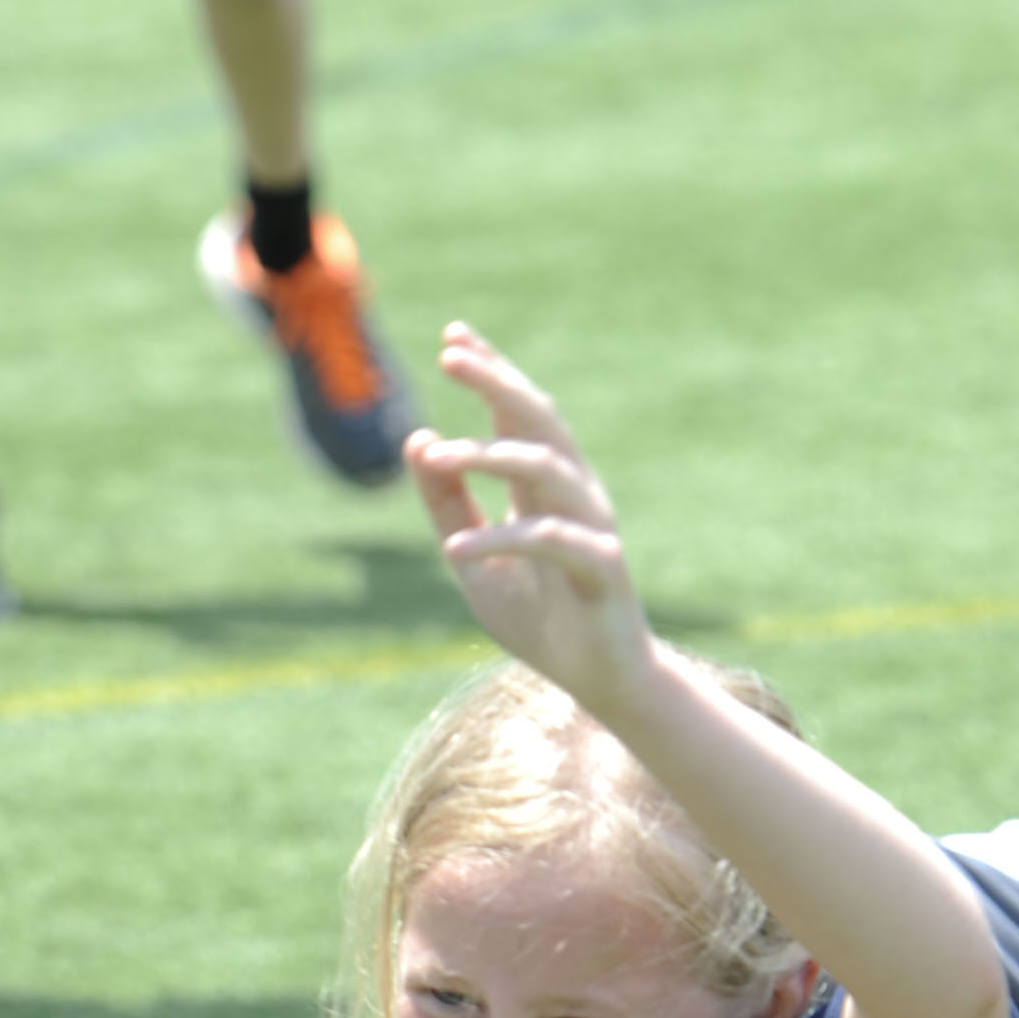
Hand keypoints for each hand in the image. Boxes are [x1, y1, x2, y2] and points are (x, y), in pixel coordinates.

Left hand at [405, 327, 656, 717]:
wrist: (600, 680)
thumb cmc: (541, 619)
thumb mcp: (474, 560)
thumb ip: (447, 506)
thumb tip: (415, 441)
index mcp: (546, 484)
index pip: (518, 413)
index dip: (492, 371)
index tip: (453, 337)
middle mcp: (575, 491)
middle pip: (539, 420)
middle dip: (497, 383)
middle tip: (451, 356)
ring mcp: (593, 525)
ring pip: (544, 468)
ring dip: (487, 456)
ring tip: (435, 455)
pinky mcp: (603, 567)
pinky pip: (550, 540)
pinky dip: (501, 539)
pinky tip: (455, 549)